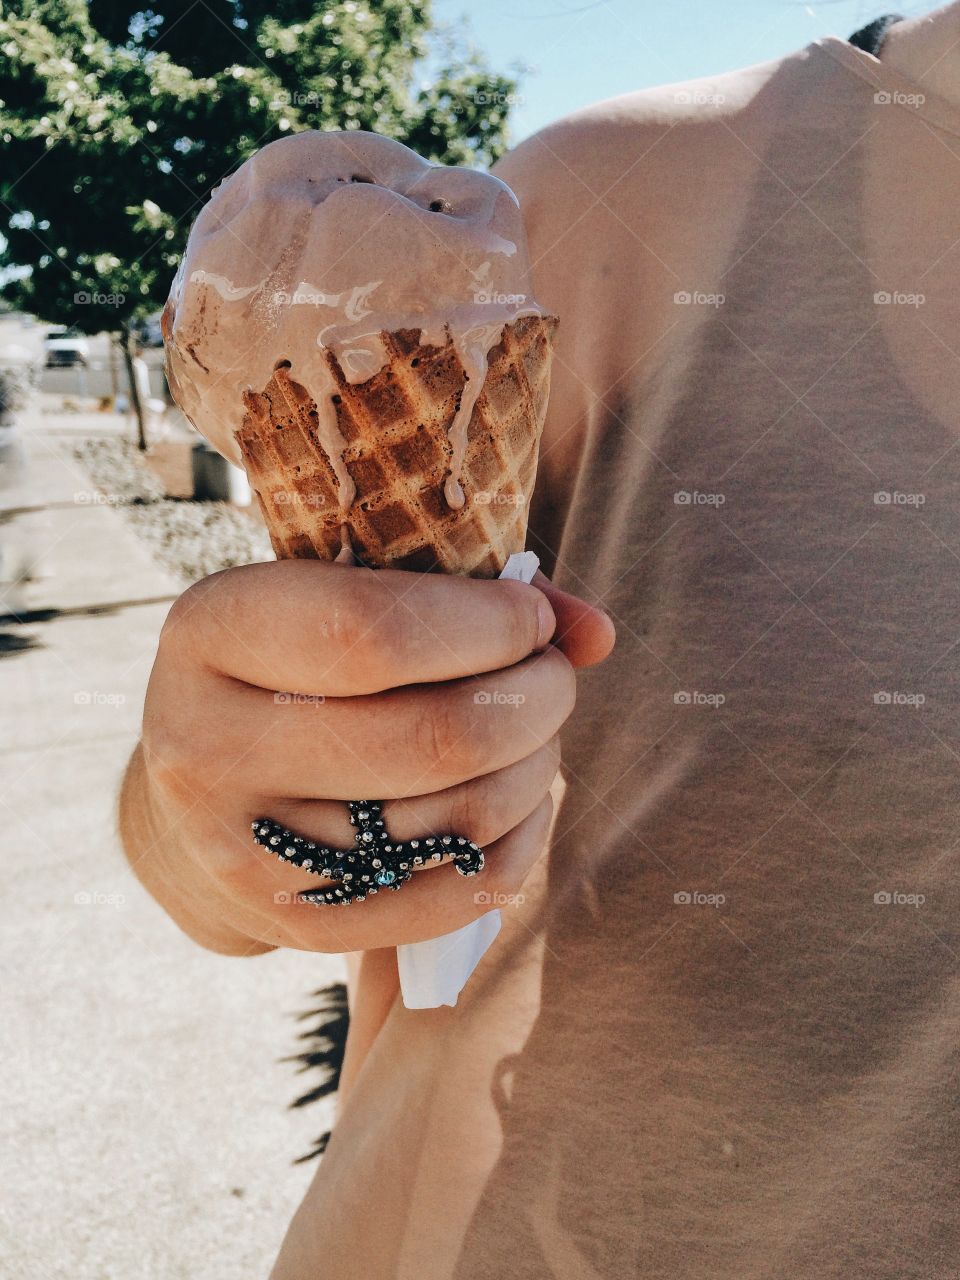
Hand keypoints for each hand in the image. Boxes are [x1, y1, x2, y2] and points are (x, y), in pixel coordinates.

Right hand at [123, 560, 613, 954]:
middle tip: (551, 681)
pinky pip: (459, 896)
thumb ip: (472, 592)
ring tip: (533, 735)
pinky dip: (521, 842)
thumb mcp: (350, 593)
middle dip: (535, 701)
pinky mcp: (297, 925)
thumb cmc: (304, 664)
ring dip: (536, 768)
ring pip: (459, 820)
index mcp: (215, 632)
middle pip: (435, 738)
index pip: (377, 634)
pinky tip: (519, 802)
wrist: (209, 782)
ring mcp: (245, 852)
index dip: (490, 627)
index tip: (535, 622)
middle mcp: (206, 746)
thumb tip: (596, 632)